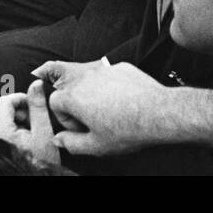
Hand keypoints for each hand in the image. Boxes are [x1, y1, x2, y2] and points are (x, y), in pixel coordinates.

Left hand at [0, 79, 59, 168]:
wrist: (38, 178)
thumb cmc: (40, 164)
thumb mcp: (44, 133)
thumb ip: (38, 107)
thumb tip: (36, 85)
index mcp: (2, 132)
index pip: (4, 101)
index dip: (21, 98)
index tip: (33, 103)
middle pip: (3, 110)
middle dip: (21, 111)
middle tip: (35, 120)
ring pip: (4, 121)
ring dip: (19, 121)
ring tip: (32, 132)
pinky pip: (3, 132)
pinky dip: (16, 131)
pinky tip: (27, 141)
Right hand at [33, 60, 165, 155]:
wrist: (157, 112)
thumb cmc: (126, 130)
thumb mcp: (95, 145)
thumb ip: (71, 143)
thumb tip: (59, 140)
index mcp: (74, 97)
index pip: (54, 101)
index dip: (64, 117)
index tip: (78, 127)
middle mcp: (85, 78)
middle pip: (68, 85)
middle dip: (73, 101)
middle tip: (88, 117)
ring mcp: (103, 69)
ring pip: (88, 78)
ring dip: (90, 92)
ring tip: (105, 109)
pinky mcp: (120, 66)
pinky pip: (107, 75)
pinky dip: (109, 86)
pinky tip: (121, 100)